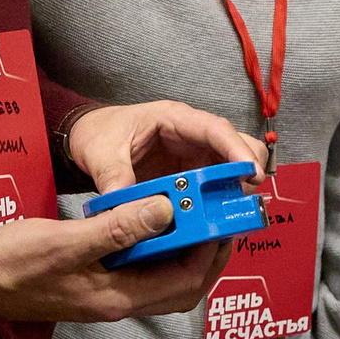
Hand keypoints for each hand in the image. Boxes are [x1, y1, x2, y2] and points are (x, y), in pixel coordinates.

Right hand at [0, 189, 232, 321]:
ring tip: (195, 220)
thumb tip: (166, 211)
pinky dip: (156, 251)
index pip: (182, 283)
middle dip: (206, 259)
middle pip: (180, 288)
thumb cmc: (11, 263)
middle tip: (219, 225)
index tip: (221, 224)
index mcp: (115, 298)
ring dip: (183, 254)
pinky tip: (155, 224)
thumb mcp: (66, 240)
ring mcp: (105, 295)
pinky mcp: (94, 283)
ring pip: (162, 280)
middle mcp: (116, 302)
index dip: (208, 255)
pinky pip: (139, 271)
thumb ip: (117, 228)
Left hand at [66, 100, 266, 195]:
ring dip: (237, 189)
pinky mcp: (191, 175)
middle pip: (237, 144)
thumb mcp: (100, 153)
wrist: (88, 140)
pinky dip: (221, 201)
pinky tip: (217, 219)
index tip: (250, 172)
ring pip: (232, 166)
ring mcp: (194, 156)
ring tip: (232, 213)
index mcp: (174, 119)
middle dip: (246, 169)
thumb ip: (113, 177)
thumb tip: (125, 204)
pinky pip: (215, 186)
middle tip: (243, 198)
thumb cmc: (99, 134)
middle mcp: (192, 136)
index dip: (237, 149)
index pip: (215, 129)